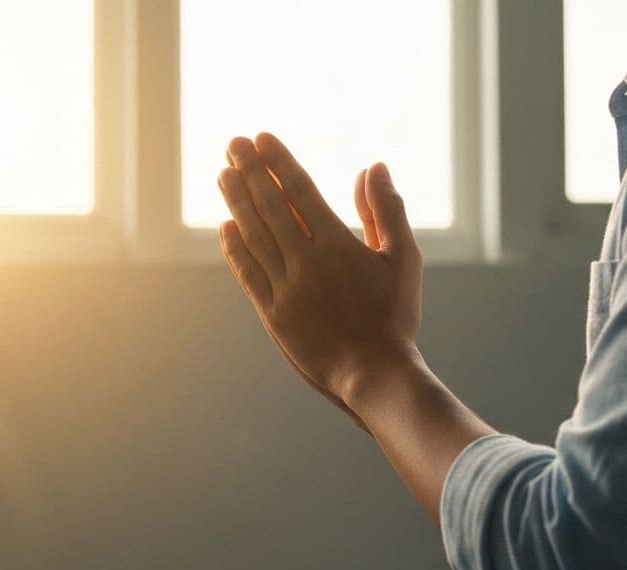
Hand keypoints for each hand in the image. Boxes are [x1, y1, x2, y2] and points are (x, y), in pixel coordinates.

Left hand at [217, 133, 422, 410]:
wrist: (374, 374)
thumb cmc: (394, 316)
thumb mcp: (403, 258)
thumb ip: (386, 210)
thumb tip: (374, 166)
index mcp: (336, 244)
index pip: (300, 190)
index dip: (278, 162)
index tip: (261, 139)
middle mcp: (305, 261)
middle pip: (271, 206)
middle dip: (250, 171)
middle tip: (233, 144)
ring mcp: (285, 288)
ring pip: (254, 235)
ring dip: (236, 202)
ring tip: (223, 174)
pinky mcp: (272, 314)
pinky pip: (248, 273)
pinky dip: (235, 248)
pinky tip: (226, 227)